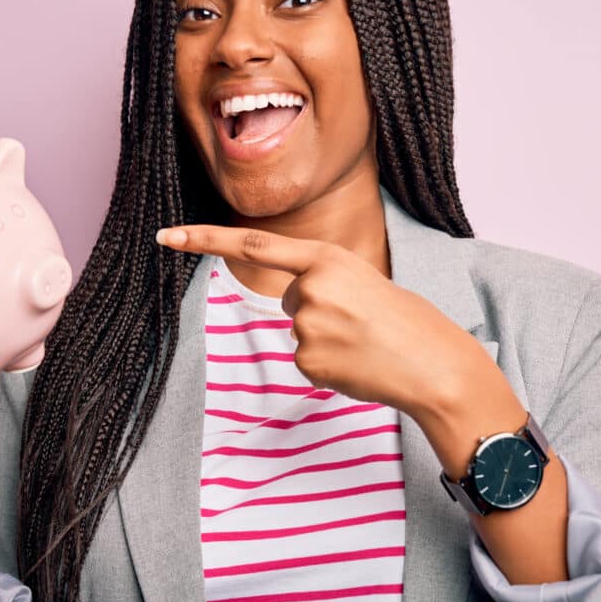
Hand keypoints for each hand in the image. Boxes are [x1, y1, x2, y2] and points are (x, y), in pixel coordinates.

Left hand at [155, 224, 480, 417]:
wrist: (433, 365)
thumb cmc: (406, 321)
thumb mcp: (364, 281)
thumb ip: (324, 283)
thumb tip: (294, 308)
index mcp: (326, 257)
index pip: (253, 243)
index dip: (205, 239)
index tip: (166, 236)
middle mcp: (309, 287)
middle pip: (289, 298)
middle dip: (316, 310)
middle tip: (361, 321)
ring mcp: (305, 326)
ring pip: (298, 331)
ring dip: (326, 339)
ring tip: (365, 343)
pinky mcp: (306, 362)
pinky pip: (304, 361)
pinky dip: (327, 365)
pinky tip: (357, 365)